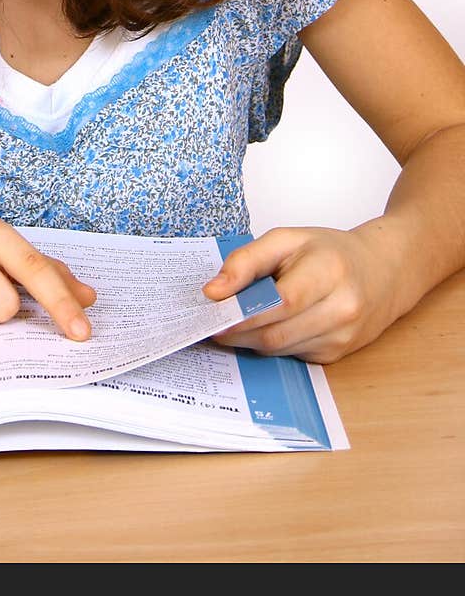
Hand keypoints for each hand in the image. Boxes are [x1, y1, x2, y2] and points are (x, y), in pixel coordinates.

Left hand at [201, 221, 405, 363]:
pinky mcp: (338, 354)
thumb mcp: (287, 239)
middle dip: (238, 332)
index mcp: (329, 271)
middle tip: (213, 323)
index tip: (212, 313)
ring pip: (280, 350)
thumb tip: (213, 292)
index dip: (243, 313)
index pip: (280, 302)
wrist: (384, 272)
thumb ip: (246, 261)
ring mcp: (343, 337)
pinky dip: (272, 344)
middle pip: (277, 333)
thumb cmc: (331, 252)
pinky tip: (267, 327)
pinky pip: (292, 355)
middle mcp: (342, 308)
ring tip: (234, 324)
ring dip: (251, 340)